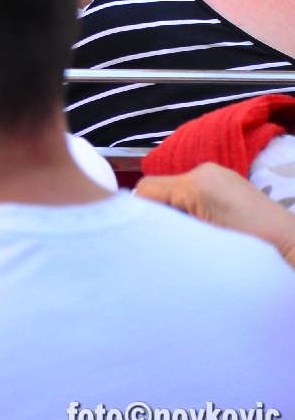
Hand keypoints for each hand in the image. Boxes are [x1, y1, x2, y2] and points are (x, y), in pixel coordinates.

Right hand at [138, 164, 294, 264]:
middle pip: (159, 188)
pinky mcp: (227, 182)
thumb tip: (144, 226)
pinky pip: (194, 189)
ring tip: (190, 235)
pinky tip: (204, 227)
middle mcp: (205, 170)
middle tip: (166, 237)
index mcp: (197, 182)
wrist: (291, 247)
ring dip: (176, 210)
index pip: (145, 189)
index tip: (143, 235)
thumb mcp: (201, 242)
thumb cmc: (251, 248)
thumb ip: (168, 226)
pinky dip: (190, 206)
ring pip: (175, 190)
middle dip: (158, 212)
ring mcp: (217, 174)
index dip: (139, 213)